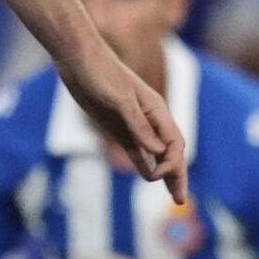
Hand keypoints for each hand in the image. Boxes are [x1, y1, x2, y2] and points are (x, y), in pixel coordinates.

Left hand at [60, 41, 186, 199]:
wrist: (78, 58)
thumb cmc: (100, 73)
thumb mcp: (119, 100)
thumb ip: (138, 126)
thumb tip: (158, 152)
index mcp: (156, 110)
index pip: (174, 145)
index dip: (171, 165)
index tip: (155, 177)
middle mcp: (150, 119)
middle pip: (170, 152)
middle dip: (177, 176)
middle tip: (180, 200)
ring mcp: (134, 123)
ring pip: (155, 154)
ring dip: (164, 173)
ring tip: (173, 194)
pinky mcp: (118, 125)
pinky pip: (136, 150)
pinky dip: (145, 164)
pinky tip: (148, 176)